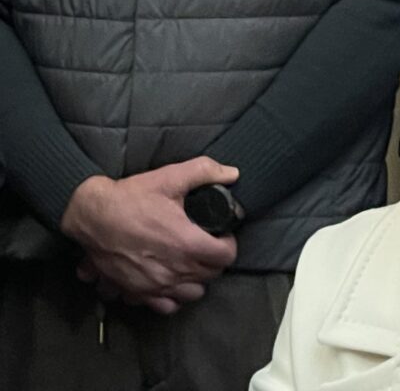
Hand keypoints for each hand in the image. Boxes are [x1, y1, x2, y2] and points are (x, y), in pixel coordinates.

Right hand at [61, 157, 239, 313]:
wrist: (89, 215)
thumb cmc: (129, 198)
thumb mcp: (169, 177)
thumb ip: (205, 171)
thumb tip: (232, 173)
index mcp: (187, 243)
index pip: (226, 256)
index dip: (229, 244)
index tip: (221, 235)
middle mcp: (174, 270)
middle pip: (212, 275)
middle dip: (214, 260)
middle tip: (206, 245)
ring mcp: (155, 285)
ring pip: (192, 294)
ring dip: (195, 280)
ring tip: (190, 263)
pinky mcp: (137, 291)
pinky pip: (165, 306)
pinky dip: (171, 297)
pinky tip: (169, 281)